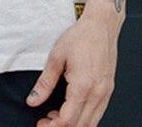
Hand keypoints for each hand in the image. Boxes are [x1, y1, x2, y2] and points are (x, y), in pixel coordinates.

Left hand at [26, 8, 120, 125]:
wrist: (102, 25)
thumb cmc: (81, 36)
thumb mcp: (56, 57)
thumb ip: (45, 83)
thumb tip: (33, 101)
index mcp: (82, 86)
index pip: (67, 121)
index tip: (40, 124)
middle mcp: (97, 94)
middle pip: (79, 126)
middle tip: (45, 121)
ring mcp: (105, 94)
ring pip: (90, 124)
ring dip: (73, 125)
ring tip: (56, 115)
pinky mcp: (108, 91)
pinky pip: (97, 114)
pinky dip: (84, 119)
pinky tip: (71, 110)